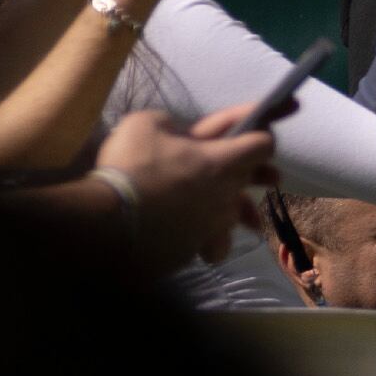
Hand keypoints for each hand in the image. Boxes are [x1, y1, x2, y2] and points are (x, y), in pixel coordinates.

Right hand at [96, 106, 278, 260]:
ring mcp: (211, 226)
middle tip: (270, 177)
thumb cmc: (130, 167)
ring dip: (241, 214)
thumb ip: (170, 125)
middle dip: (260, 175)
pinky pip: (208, 244)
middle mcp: (226, 195)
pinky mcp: (191, 250)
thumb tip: (175, 134)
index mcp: (223, 161)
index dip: (260, 135)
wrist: (105, 221)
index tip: (253, 133)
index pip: (263, 144)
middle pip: (255, 182)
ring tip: (248, 220)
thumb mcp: (145, 124)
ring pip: (237, 220)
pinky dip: (206, 239)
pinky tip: (199, 238)